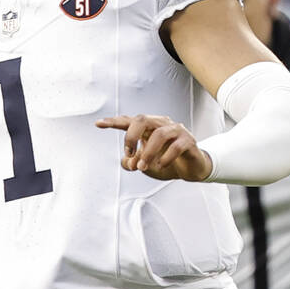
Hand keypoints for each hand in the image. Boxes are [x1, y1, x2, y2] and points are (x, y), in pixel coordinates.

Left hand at [95, 114, 213, 180]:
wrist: (191, 168)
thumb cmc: (165, 161)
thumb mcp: (144, 164)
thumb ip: (131, 162)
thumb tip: (127, 162)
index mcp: (149, 127)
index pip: (129, 121)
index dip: (113, 122)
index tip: (98, 124)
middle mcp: (161, 124)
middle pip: (142, 120)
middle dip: (132, 137)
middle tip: (129, 155)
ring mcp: (176, 131)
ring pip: (159, 135)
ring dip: (147, 154)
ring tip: (142, 168)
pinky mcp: (189, 141)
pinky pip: (176, 146)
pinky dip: (165, 158)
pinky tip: (161, 166)